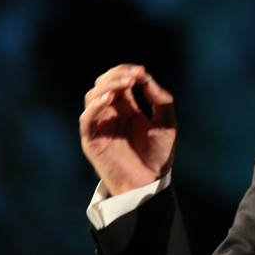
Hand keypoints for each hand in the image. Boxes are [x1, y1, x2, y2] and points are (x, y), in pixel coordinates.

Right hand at [79, 64, 176, 195]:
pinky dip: (94, 107)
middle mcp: (111, 113)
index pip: (120, 80)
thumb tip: (146, 78)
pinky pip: (86, 119)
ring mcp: (100, 125)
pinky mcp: (92, 140)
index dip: (127, 72)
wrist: (150, 182)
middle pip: (103, 84)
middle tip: (133, 76)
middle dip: (116, 75)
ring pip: (92, 96)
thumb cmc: (159, 154)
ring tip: (124, 85)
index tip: (141, 71)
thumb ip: (160, 100)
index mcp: (127, 107)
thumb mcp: (167, 123)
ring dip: (107, 86)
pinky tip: (109, 99)